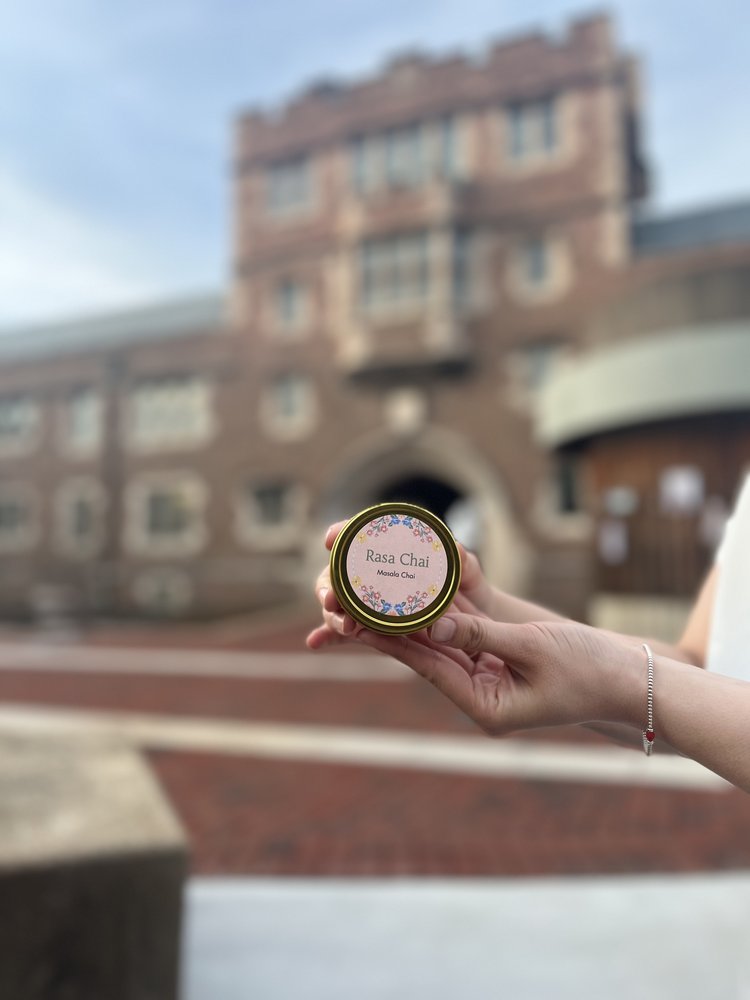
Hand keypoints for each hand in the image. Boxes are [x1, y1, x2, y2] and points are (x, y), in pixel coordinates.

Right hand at [305, 522, 491, 650]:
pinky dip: (328, 636)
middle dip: (329, 584)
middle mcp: (377, 574)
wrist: (479, 627)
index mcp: (395, 550)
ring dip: (331, 614)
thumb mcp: (469, 574)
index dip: (342, 533)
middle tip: (331, 599)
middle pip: (340, 573)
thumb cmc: (473, 591)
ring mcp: (373, 604)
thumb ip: (462, 562)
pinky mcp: (375, 630)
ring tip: (342, 626)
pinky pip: (348, 632)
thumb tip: (454, 547)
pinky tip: (314, 643)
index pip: (361, 536)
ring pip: (340, 605)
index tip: (330, 538)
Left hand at [354, 613, 642, 735]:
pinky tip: (415, 594)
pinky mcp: (498, 662)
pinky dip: (439, 615)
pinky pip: (460, 636)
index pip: (428, 668)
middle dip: (389, 630)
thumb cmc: (590, 669)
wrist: (630, 681)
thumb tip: (431, 625)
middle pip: (425, 658)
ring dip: (408, 619)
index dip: (393, 640)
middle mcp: (479, 697)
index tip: (358, 618)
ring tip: (368, 595)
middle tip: (347, 604)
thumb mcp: (533, 649)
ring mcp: (488, 680)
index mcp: (486, 707)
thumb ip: (481, 635)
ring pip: (438, 644)